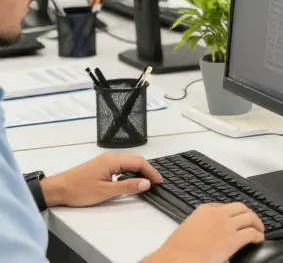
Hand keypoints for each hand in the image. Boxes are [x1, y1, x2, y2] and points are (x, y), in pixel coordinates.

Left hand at [40, 153, 161, 207]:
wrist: (56, 189)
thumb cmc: (79, 190)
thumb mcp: (105, 191)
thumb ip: (127, 187)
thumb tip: (146, 183)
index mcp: (113, 160)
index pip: (139, 162)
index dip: (151, 172)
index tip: (159, 182)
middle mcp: (110, 157)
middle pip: (135, 161)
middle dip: (147, 171)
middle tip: (156, 182)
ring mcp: (104, 161)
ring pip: (128, 163)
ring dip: (138, 171)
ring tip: (146, 182)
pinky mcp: (100, 166)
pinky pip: (120, 166)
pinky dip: (129, 172)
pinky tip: (129, 180)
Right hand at [142, 203, 262, 262]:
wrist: (176, 260)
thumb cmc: (176, 250)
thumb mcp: (188, 228)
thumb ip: (202, 224)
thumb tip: (209, 231)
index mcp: (204, 210)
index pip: (225, 206)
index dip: (234, 213)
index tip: (236, 219)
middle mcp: (218, 214)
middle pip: (241, 208)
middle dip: (248, 214)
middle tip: (251, 222)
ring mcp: (227, 226)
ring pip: (250, 218)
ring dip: (257, 224)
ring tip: (258, 230)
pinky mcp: (233, 240)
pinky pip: (252, 234)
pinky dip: (258, 236)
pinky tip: (259, 240)